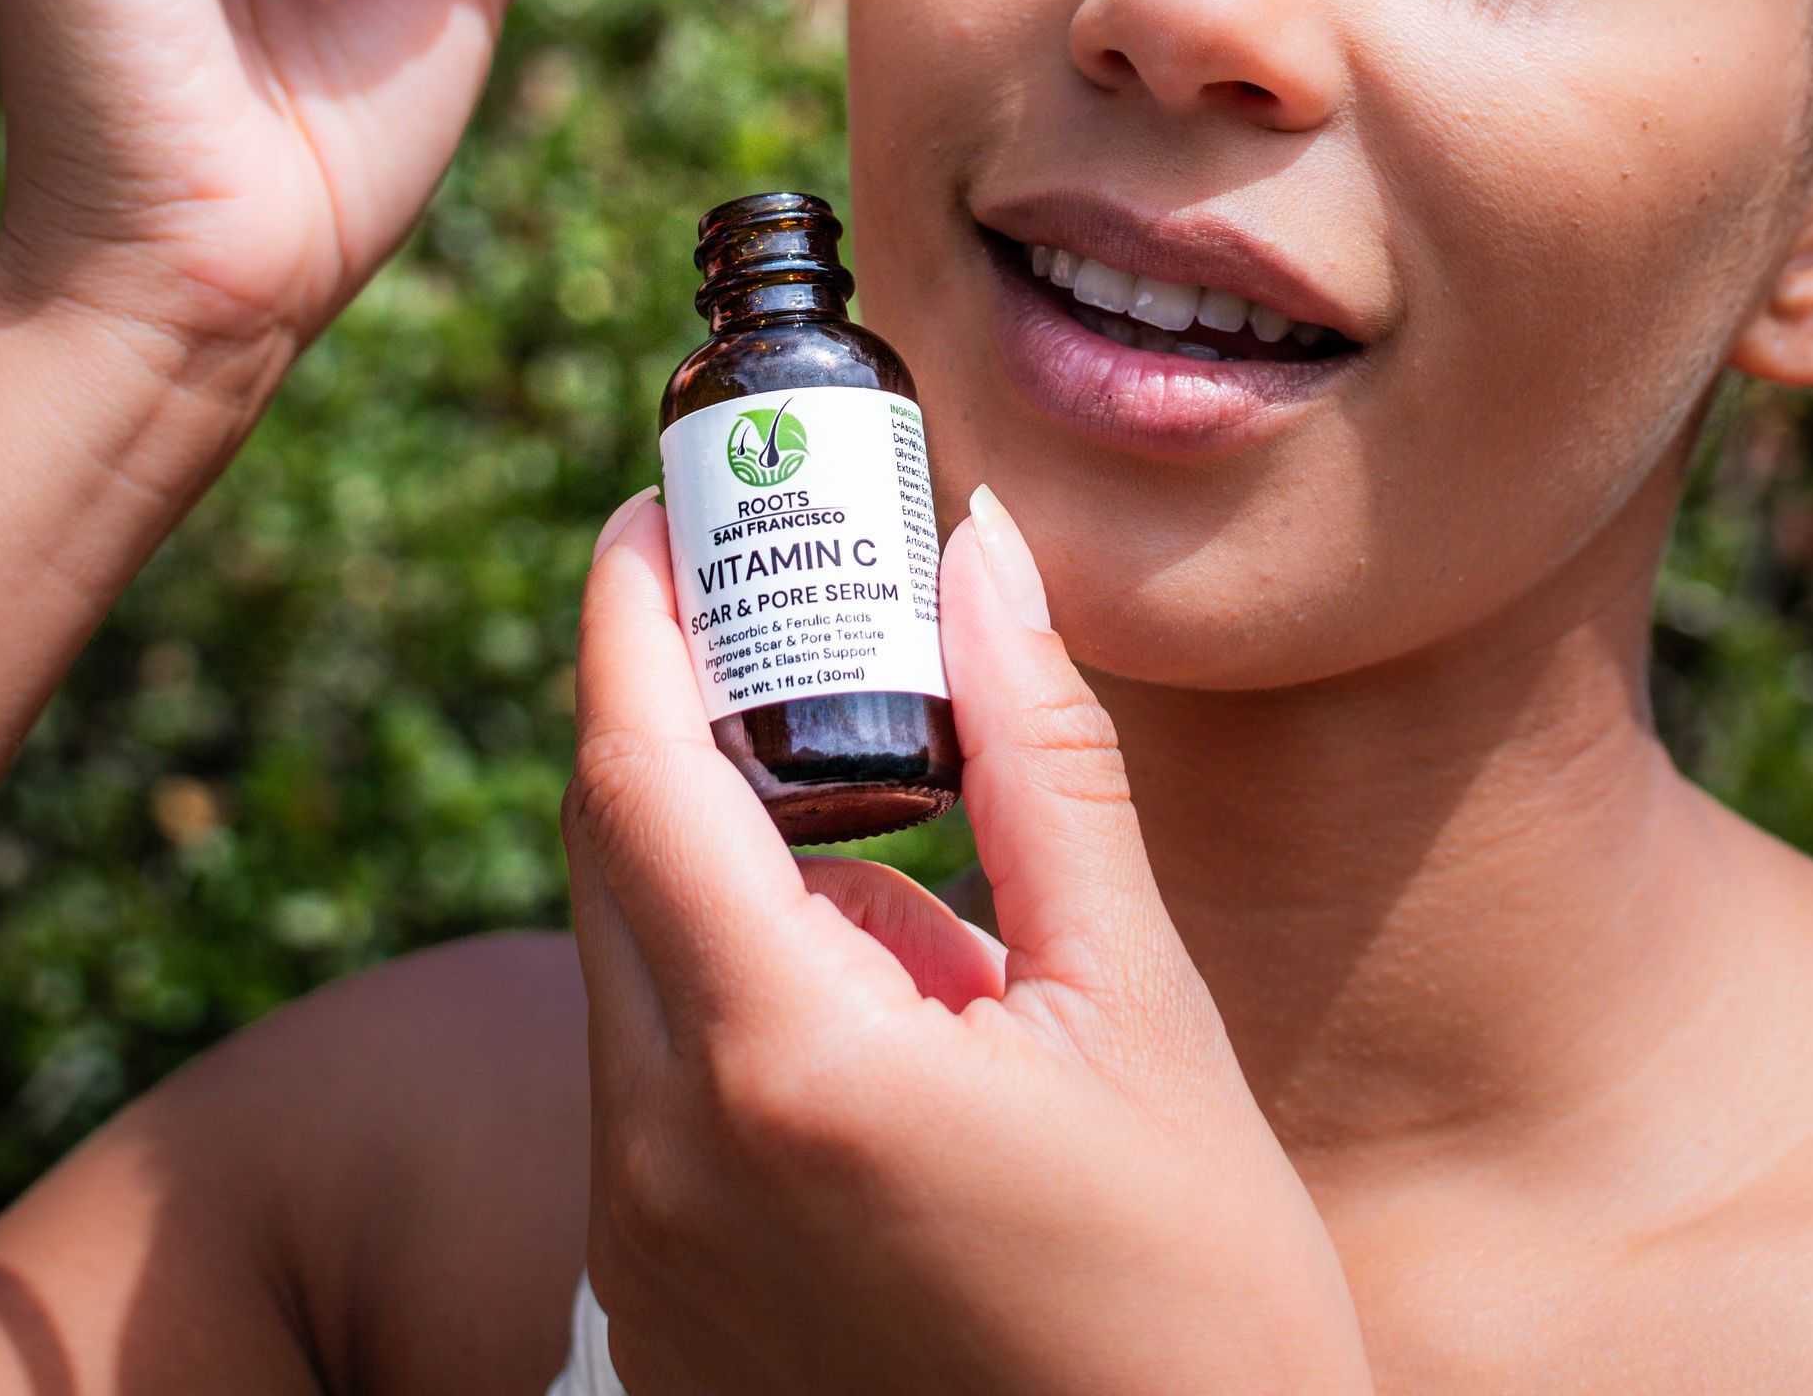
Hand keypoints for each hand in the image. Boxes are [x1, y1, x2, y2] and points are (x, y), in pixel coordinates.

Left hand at [562, 489, 1372, 1395]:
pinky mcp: (660, 1325)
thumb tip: (980, 545)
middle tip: (809, 633)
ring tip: (957, 967)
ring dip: (750, 893)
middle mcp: (665, 1165)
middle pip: (616, 854)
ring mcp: (645, 1259)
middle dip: (699, 722)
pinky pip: (657, 1094)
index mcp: (785, 1066)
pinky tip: (907, 1067)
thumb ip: (1043, 756)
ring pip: (641, 974)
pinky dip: (745, 1016)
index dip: (630, 607)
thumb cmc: (1197, 1311)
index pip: (635, 768)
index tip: (657, 500)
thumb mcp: (1141, 1008)